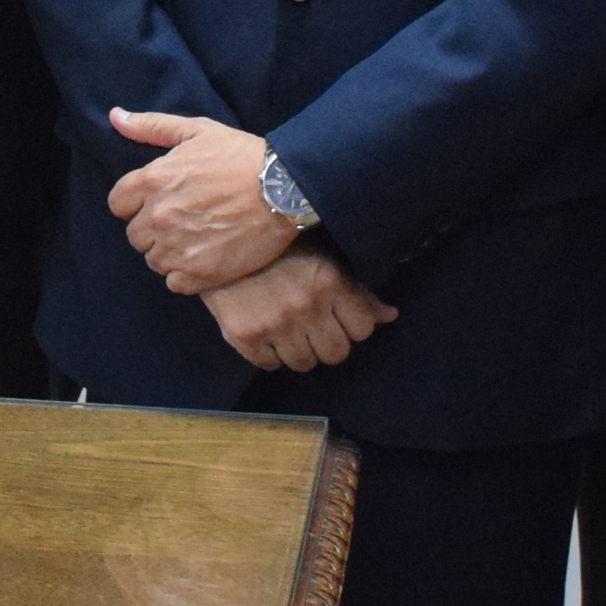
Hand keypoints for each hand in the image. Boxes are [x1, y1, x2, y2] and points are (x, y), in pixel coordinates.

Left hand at [103, 109, 298, 290]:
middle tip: (185, 222)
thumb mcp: (197, 131)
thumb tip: (116, 116)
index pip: (118, 205)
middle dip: (155, 229)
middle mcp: (159, 216)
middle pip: (136, 236)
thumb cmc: (243, 156)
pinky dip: (186, 275)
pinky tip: (206, 258)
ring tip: (198, 240)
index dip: (137, 204)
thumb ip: (151, 126)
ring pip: (154, 260)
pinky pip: (174, 282)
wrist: (286, 189)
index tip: (160, 203)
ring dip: (170, 253)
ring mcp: (177, 247)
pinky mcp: (198, 273)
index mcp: (152, 181)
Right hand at [199, 239, 397, 376]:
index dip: (352, 325)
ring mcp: (274, 324)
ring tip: (289, 330)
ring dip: (300, 351)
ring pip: (305, 363)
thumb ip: (357, 289)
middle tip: (315, 327)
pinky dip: (270, 354)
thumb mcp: (322, 256)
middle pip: (336, 353)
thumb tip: (390, 315)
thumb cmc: (275, 246)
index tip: (338, 318)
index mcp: (329, 282)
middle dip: (328, 342)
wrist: (216, 240)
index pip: (362, 329)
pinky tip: (267, 334)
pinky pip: (269, 365)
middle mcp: (305, 306)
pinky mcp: (244, 335)